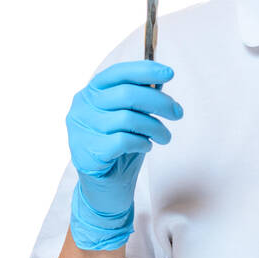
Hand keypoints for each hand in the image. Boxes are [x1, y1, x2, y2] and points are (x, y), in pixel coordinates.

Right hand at [64, 60, 182, 249]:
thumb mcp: (131, 118)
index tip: (170, 73)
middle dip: (159, 102)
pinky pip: (123, 140)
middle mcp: (81, 108)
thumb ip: (140, 98)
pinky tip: (146, 147)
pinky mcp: (86, 152)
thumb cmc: (120, 147)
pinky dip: (142, 142)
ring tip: (165, 137)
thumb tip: (161, 78)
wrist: (106, 187)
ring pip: (128, 119)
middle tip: (178, 113)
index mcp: (90, 93)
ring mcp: (80, 130)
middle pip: (126, 94)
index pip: (116, 73)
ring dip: (155, 127)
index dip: (144, 70)